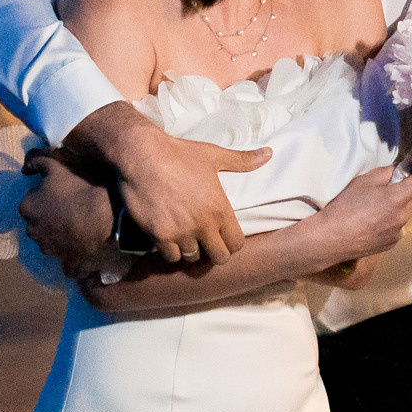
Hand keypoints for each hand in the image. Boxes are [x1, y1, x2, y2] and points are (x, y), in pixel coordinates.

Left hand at [19, 150, 133, 284]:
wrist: (109, 221)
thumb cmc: (81, 191)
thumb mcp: (57, 168)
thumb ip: (37, 162)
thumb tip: (25, 168)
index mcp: (28, 208)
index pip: (31, 200)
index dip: (45, 194)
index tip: (61, 192)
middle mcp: (33, 232)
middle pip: (38, 222)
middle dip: (49, 217)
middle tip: (70, 208)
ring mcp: (50, 250)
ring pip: (51, 242)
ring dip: (60, 236)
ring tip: (80, 226)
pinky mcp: (68, 265)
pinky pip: (68, 264)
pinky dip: (74, 259)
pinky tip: (85, 249)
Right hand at [70, 103, 265, 265]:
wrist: (142, 154)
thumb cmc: (179, 153)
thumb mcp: (213, 155)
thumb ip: (242, 160)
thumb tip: (269, 153)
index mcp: (220, 209)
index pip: (237, 244)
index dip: (231, 243)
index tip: (223, 236)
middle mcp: (203, 225)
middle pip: (219, 258)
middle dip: (214, 252)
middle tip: (205, 242)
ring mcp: (180, 233)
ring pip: (193, 259)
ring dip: (190, 250)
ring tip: (186, 237)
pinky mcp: (159, 236)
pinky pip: (170, 256)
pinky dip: (170, 250)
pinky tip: (168, 238)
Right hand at [297, 166, 411, 276]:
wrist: (331, 237)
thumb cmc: (345, 207)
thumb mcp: (363, 180)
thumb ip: (386, 172)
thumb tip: (398, 171)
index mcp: (398, 198)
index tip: (409, 174)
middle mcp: (403, 216)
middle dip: (402, 193)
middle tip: (379, 193)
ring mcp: (398, 232)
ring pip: (404, 214)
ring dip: (394, 210)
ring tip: (371, 211)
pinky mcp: (392, 244)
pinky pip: (396, 228)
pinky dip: (388, 224)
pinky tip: (370, 224)